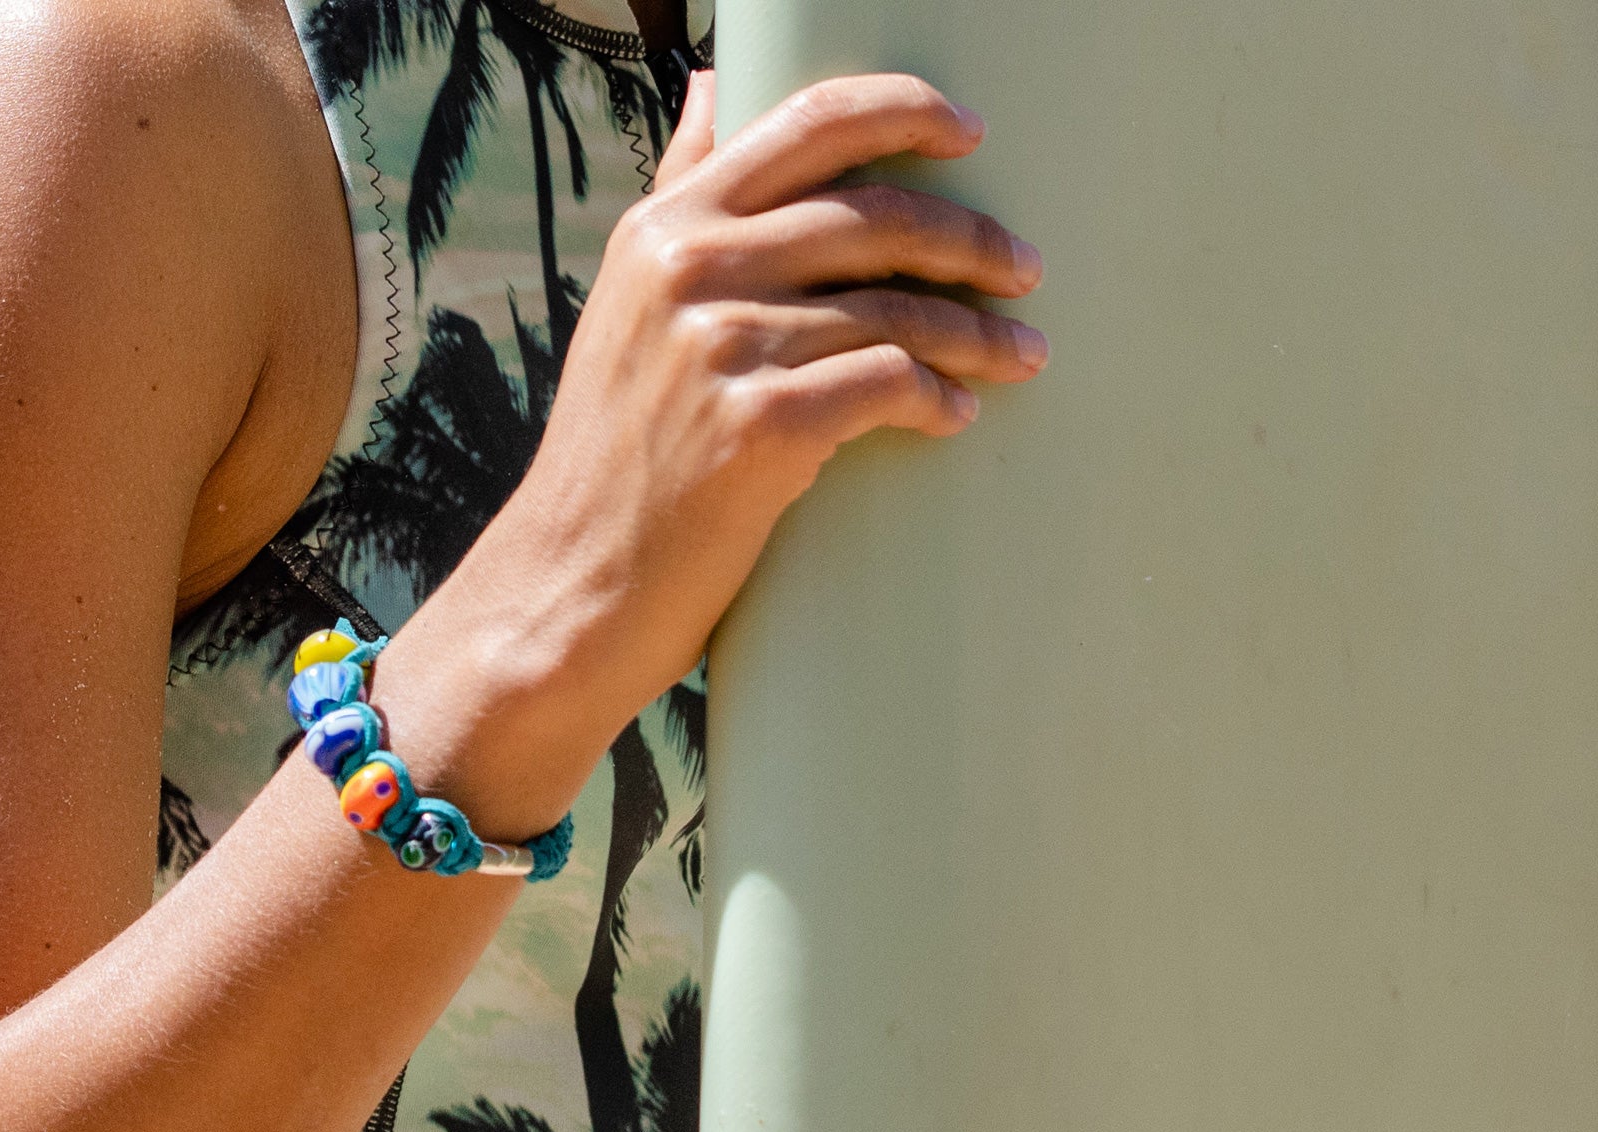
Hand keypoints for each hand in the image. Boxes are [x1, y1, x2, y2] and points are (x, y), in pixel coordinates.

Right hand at [385, 70, 1045, 819]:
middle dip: (970, 239)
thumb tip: (711, 87)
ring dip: (978, 334)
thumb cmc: (618, 446)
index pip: (807, 122)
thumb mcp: (630, 297)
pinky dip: (938, 399)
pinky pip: (888, 385)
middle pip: (875, 215)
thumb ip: (679, 189)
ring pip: (896, 309)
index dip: (905, 112)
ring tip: (1023, 354)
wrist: (573, 578)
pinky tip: (957, 414)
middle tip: (1022, 269)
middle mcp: (691, 268)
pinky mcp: (759, 426)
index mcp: (668, 224)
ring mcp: (723, 346)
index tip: (972, 133)